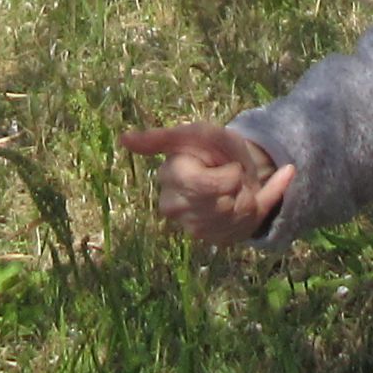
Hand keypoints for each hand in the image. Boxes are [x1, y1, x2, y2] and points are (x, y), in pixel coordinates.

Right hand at [122, 123, 293, 246]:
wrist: (234, 167)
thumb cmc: (212, 147)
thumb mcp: (196, 134)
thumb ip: (160, 139)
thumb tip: (123, 140)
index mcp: (169, 176)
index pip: (213, 187)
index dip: (230, 175)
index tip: (222, 163)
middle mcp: (172, 206)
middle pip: (226, 204)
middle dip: (239, 186)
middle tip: (230, 174)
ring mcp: (189, 227)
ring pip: (236, 217)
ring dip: (245, 199)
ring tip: (233, 187)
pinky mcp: (207, 239)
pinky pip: (242, 229)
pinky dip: (250, 213)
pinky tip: (239, 202)